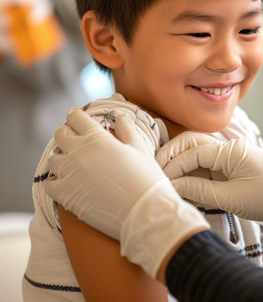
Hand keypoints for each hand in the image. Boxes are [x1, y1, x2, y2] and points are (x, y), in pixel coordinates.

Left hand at [46, 108, 208, 277]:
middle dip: (66, 134)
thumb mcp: (140, 147)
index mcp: (98, 138)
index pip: (75, 117)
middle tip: (75, 140)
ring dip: (61, 158)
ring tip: (73, 163)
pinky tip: (68, 182)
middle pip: (60, 134)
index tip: (77, 119)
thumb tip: (118, 117)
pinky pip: (50, 183)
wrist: (144, 212)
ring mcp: (70, 174)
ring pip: (53, 158)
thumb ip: (126, 128)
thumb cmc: (146, 178)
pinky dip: (56, 181)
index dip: (76, 116)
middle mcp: (80, 152)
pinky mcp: (65, 195)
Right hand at [164, 138, 262, 240]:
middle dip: (173, 157)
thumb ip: (201, 190)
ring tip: (166, 180)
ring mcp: (233, 157)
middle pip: (193, 145)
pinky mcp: (236, 167)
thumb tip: (174, 185)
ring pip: (200, 156)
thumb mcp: (233, 197)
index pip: (192, 152)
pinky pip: (210, 167)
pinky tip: (186, 184)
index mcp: (230, 151)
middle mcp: (229, 148)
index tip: (158, 180)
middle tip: (155, 173)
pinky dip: (196, 174)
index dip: (173, 165)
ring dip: (183, 166)